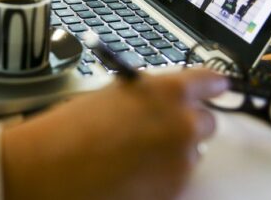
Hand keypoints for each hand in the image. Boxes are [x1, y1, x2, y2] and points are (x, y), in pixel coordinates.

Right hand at [2, 69, 227, 199]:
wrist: (53, 166)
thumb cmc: (75, 125)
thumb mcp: (117, 93)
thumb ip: (151, 94)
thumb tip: (164, 101)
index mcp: (169, 91)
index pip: (211, 81)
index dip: (212, 84)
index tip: (216, 86)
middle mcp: (184, 124)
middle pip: (207, 121)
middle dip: (187, 123)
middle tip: (159, 128)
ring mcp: (181, 160)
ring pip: (192, 152)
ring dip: (174, 150)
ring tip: (137, 154)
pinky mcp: (173, 191)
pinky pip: (179, 177)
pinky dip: (164, 173)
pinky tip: (135, 171)